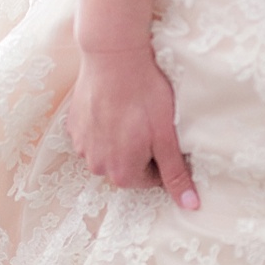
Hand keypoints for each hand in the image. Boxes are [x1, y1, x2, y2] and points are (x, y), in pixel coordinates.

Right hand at [67, 43, 198, 206]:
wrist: (113, 58)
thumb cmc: (145, 97)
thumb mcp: (167, 137)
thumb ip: (176, 174)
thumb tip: (190, 206)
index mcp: (122, 174)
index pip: (153, 179)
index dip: (166, 159)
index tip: (171, 139)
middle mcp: (96, 166)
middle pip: (129, 166)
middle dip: (144, 151)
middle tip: (154, 124)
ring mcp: (81, 145)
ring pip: (111, 151)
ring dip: (124, 139)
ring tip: (135, 113)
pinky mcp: (74, 125)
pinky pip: (95, 135)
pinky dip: (107, 126)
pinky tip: (118, 106)